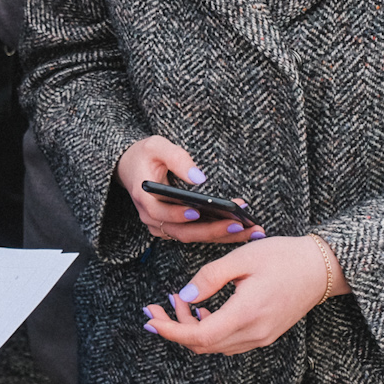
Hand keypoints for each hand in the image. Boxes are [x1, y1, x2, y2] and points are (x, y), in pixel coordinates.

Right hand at [115, 136, 262, 245]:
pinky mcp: (175, 229)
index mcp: (143, 197)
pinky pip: (197, 235)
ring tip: (250, 230)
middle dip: (212, 231)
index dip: (177, 214)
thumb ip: (176, 158)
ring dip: (222, 236)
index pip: (160, 212)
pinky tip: (242, 229)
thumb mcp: (157, 146)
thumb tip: (200, 178)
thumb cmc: (146, 154)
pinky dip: (219, 233)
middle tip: (239, 225)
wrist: (133, 167)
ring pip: (193, 237)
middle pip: (182, 232)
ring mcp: (163, 226)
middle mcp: (152, 218)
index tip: (197, 211)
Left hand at [142, 235, 347, 355]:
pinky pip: (229, 341)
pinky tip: (202, 308)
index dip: (171, 331)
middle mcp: (254, 333)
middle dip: (175, 327)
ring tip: (180, 300)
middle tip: (158, 305)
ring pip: (215, 345)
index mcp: (246, 314)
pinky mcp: (265, 334)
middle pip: (203, 344)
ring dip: (192, 327)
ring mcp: (261, 337)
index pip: (199, 336)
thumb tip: (184, 296)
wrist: (321, 268)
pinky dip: (209, 329)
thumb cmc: (284, 257)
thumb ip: (210, 278)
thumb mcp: (242, 258)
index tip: (150, 319)